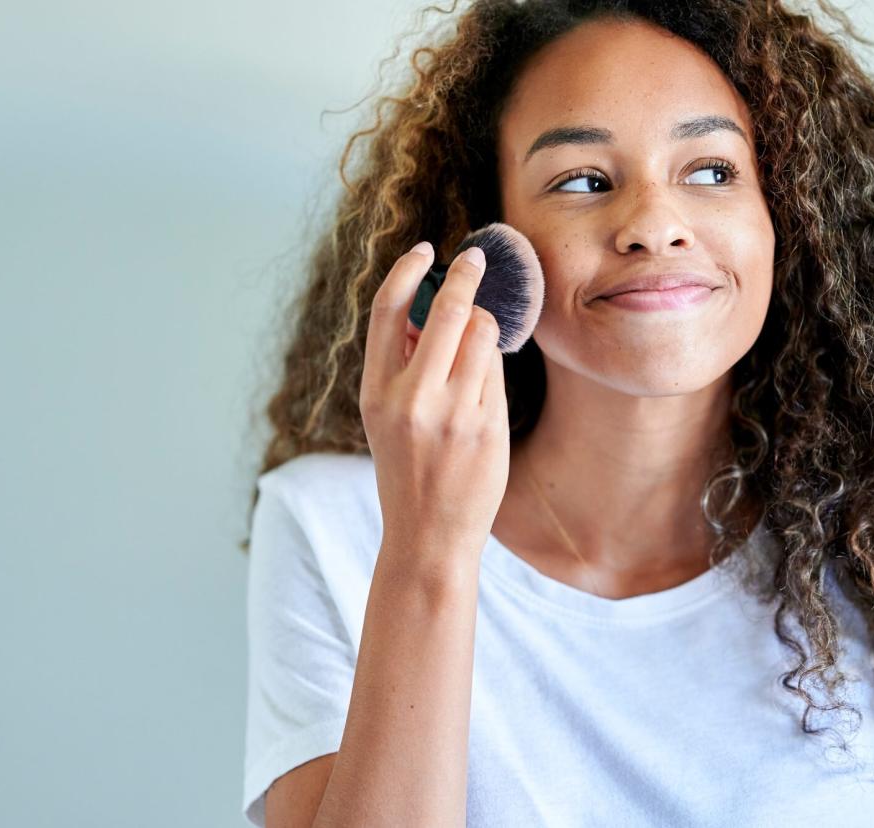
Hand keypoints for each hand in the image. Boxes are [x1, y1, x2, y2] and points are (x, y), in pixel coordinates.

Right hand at [359, 242, 509, 562]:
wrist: (428, 537)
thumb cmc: (408, 473)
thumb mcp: (385, 418)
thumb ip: (401, 366)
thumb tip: (429, 312)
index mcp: (375, 393)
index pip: (386, 312)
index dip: (406, 271)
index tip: (425, 250)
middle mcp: (411, 399)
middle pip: (447, 311)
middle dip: (466, 275)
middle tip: (476, 258)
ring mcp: (452, 413)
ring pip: (482, 334)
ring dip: (484, 324)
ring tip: (477, 343)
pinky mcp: (487, 427)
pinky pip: (498, 371)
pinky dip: (494, 364)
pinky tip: (485, 380)